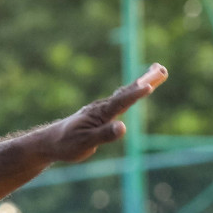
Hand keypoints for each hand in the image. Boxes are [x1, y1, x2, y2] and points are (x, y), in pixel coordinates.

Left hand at [34, 64, 166, 163]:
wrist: (50, 142)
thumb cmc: (67, 144)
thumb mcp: (85, 143)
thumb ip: (104, 135)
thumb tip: (123, 128)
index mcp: (100, 114)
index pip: (121, 103)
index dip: (135, 95)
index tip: (150, 86)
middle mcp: (102, 108)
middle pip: (127, 92)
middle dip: (146, 81)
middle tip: (162, 68)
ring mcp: (102, 109)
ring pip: (125, 93)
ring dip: (143, 82)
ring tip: (158, 71)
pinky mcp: (101, 113)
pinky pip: (121, 99)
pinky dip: (133, 91)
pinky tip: (138, 88)